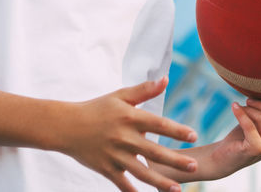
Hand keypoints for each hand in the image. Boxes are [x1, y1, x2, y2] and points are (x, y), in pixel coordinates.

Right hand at [59, 78, 199, 191]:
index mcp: (130, 118)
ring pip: (142, 173)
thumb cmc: (97, 108)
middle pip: (155, 152)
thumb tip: (166, 79)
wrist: (66, 126)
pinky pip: (123, 184)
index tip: (194, 136)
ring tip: (178, 189)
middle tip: (194, 167)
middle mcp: (124, 138)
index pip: (159, 124)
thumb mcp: (120, 95)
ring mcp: (115, 156)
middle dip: (176, 161)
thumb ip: (144, 90)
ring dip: (161, 182)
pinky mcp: (106, 169)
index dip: (177, 131)